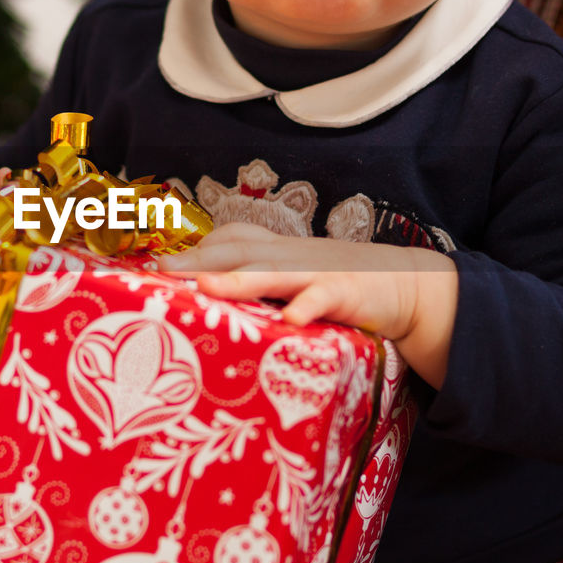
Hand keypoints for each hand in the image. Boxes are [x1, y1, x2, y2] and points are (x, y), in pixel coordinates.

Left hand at [158, 223, 457, 387]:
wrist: (405, 285)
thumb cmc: (341, 285)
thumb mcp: (295, 279)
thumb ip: (260, 284)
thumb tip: (213, 300)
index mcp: (277, 252)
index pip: (230, 241)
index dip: (195, 251)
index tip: (156, 266)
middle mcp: (290, 257)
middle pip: (239, 251)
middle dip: (199, 261)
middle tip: (161, 273)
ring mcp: (317, 272)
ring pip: (272, 274)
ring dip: (239, 280)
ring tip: (207, 289)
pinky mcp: (347, 292)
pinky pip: (324, 297)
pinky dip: (307, 306)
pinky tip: (291, 320)